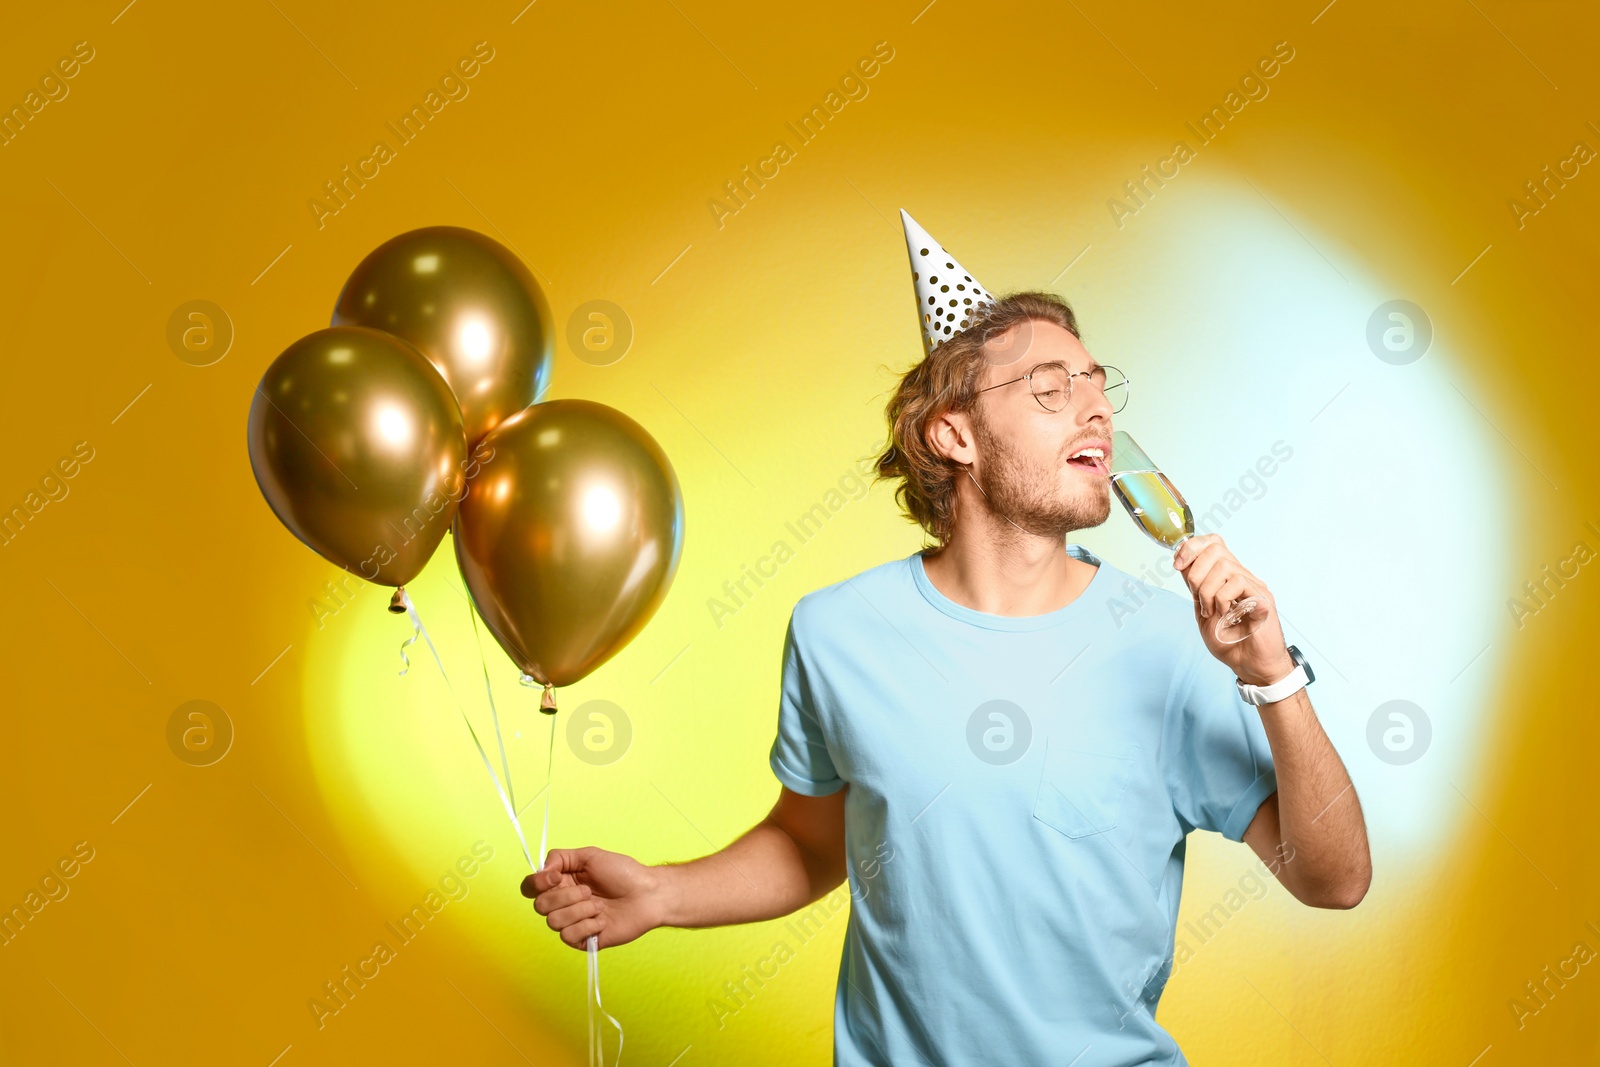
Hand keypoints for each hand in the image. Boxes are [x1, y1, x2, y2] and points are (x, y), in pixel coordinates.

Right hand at [520, 846, 663, 949]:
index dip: (537, 883)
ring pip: (553, 922)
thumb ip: (560, 857)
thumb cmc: (623, 873)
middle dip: (566, 896)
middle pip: (539, 906)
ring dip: (580, 910)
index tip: (557, 877)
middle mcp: (563, 903)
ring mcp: (573, 923)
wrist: (648, 894)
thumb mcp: (590, 855)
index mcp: (561, 882)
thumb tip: (541, 870)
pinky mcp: (583, 940)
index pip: (530, 887)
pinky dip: (588, 926)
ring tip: (600, 906)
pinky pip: (569, 937)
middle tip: (589, 891)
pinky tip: (603, 921)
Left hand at [1172, 534, 1292, 685]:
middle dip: (1196, 570)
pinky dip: (1222, 599)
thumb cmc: (1230, 642)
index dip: (1192, 547)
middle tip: (1196, 596)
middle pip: (1216, 548)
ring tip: (1210, 611)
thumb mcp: (1203, 612)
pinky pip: (1238, 583)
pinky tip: (1226, 615)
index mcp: (1227, 578)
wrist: (1250, 666)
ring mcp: (1254, 586)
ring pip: (1224, 565)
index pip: (1213, 543)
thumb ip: (1195, 589)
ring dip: (1207, 590)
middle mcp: (1242, 576)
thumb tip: (1182, 564)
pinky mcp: (1263, 598)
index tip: (1177, 564)